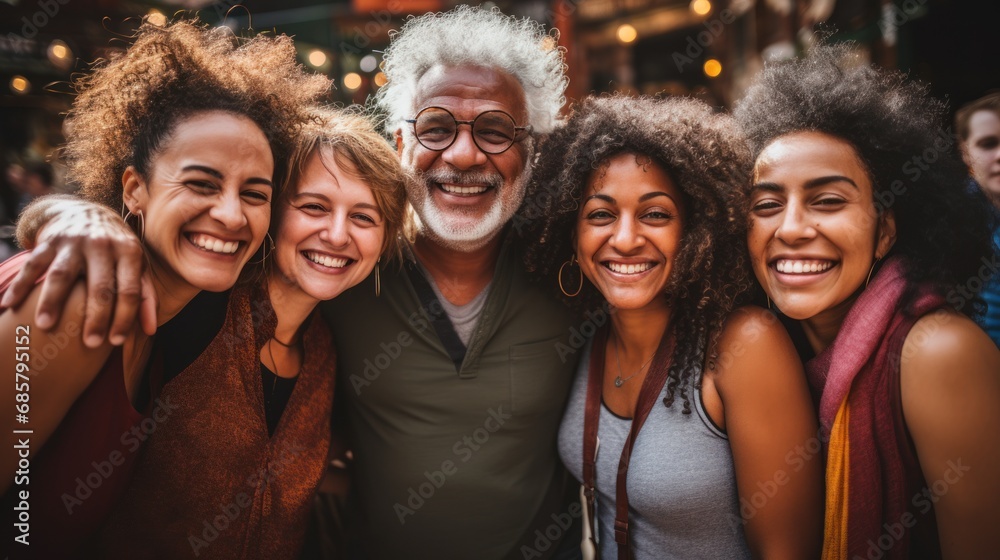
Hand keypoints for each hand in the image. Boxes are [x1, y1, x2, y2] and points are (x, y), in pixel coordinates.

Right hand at [0, 197, 156, 345]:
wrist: (89, 212)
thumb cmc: (118, 249)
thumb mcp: (139, 265)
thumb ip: (146, 296)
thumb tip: (150, 330)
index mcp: (128, 252)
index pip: (129, 289)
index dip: (124, 317)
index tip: (115, 341)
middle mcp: (102, 245)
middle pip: (99, 286)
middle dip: (95, 317)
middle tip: (90, 343)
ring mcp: (73, 242)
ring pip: (62, 275)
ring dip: (52, 301)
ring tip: (45, 326)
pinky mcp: (49, 241)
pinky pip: (32, 265)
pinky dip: (20, 285)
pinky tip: (9, 305)